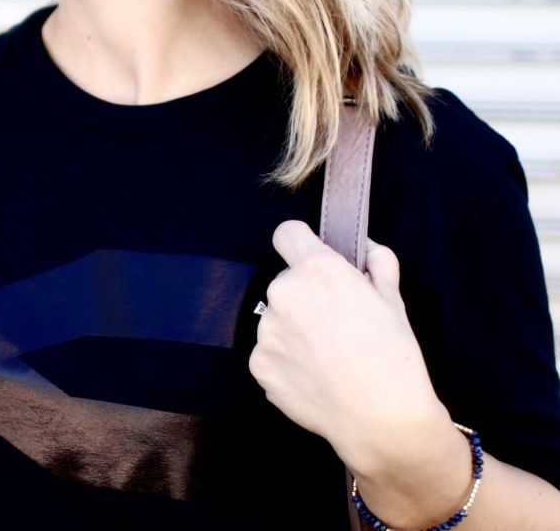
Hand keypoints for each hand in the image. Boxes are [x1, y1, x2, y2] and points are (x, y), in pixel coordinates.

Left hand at [248, 220, 445, 473]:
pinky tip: (314, 377)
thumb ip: (376, 261)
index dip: (302, 243)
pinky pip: (269, 352)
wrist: (383, 421)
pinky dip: (286, 360)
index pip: (287, 233)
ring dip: (293, 329)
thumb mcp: (393, 298)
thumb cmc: (394, 356)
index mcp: (316, 269)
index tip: (313, 260)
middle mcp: (283, 293)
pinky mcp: (259, 365)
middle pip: (285, 281)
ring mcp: (266, 331)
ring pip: (276, 318)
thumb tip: (363, 248)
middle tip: (334, 322)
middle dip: (305, 294)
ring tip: (326, 357)